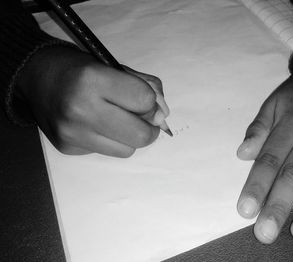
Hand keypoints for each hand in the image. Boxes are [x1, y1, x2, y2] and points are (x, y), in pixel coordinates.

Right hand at [16, 46, 168, 156]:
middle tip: (143, 119)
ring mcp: (73, 133)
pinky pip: (106, 151)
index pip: (144, 101)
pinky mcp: (68, 148)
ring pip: (127, 150)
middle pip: (140, 136)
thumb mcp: (115, 66)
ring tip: (116, 120)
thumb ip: (146, 86)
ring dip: (129, 137)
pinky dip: (109, 140)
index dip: (151, 101)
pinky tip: (96, 125)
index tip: (145, 99)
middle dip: (149, 128)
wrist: (36, 76)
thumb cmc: (80, 68)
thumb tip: (163, 116)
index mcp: (94, 80)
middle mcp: (81, 109)